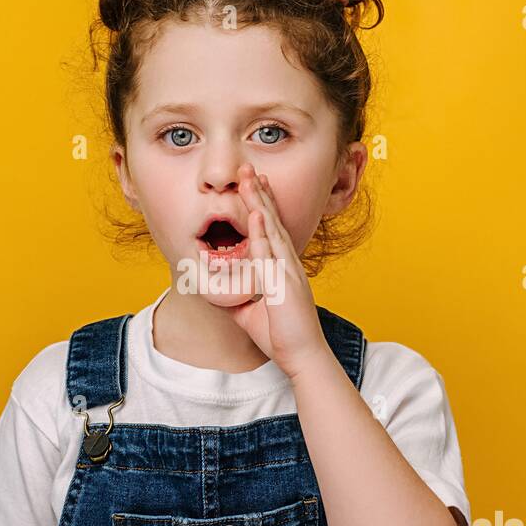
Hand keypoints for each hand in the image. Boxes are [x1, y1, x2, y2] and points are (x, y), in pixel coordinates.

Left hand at [224, 163, 333, 381]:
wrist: (303, 356)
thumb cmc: (282, 337)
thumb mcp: (251, 313)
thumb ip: (239, 297)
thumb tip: (222, 292)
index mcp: (282, 268)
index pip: (270, 230)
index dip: (262, 206)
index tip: (253, 185)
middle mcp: (287, 264)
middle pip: (271, 221)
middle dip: (259, 194)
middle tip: (249, 169)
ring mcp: (288, 271)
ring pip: (271, 229)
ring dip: (260, 203)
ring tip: (250, 179)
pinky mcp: (286, 283)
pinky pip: (271, 252)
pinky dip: (263, 231)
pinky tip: (256, 213)